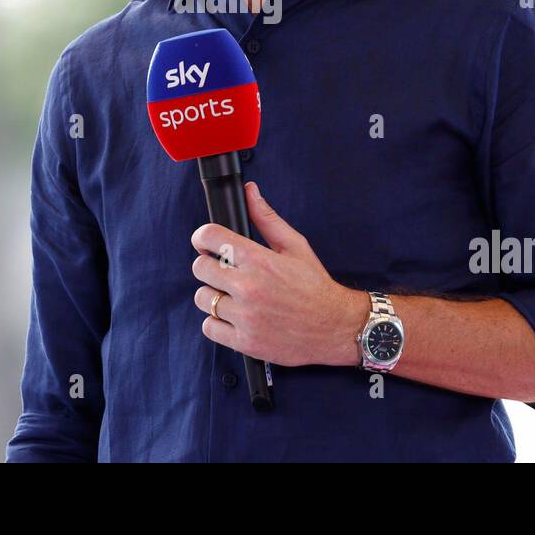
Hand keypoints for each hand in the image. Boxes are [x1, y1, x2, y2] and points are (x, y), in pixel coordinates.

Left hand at [191, 181, 366, 366]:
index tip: (205, 242)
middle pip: (200, 268)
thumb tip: (250, 192)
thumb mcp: (295, 246)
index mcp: (259, 260)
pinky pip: (210, 327)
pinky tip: (234, 316)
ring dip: (214, 295)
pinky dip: (217, 322)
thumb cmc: (315, 286)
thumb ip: (267, 218)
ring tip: (232, 296)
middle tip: (225, 271)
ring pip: (203, 298)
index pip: (210, 237)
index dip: (203, 237)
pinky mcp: (244, 342)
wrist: (334, 326)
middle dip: (209, 266)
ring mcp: (245, 317)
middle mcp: (249, 287)